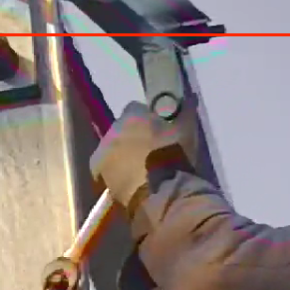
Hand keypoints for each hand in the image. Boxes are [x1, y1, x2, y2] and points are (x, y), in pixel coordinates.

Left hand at [89, 100, 205, 213]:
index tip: (157, 129)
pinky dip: (118, 173)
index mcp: (132, 114)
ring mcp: (103, 153)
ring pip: (112, 149)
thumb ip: (186, 111)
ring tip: (141, 169)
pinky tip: (132, 182)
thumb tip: (189, 98)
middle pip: (121, 129)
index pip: (136, 108)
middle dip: (132, 137)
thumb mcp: (187, 129)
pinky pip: (107, 169)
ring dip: (123, 155)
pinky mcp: (99, 175)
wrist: (161, 192)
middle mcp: (112, 129)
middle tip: (149, 151)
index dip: (146, 119)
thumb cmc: (174, 156)